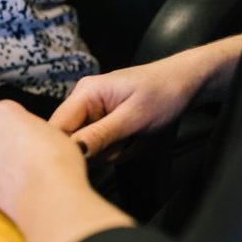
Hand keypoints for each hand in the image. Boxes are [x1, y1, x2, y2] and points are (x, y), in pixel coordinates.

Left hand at [0, 101, 134, 241]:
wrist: (47, 196)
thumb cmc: (55, 161)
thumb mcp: (53, 130)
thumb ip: (33, 127)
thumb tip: (33, 135)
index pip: (9, 111)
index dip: (24, 124)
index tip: (33, 134)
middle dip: (8, 140)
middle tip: (31, 152)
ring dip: (3, 160)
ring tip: (27, 171)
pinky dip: (1, 179)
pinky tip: (20, 184)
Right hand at [48, 58, 201, 158]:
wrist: (184, 82)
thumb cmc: (164, 93)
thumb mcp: (134, 118)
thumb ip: (101, 135)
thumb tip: (74, 151)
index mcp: (85, 93)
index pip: (57, 126)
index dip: (67, 147)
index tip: (90, 160)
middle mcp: (82, 100)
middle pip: (70, 138)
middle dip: (96, 150)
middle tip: (123, 146)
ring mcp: (91, 109)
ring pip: (85, 144)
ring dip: (109, 151)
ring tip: (132, 141)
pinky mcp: (100, 118)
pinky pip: (97, 142)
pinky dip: (114, 148)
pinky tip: (131, 140)